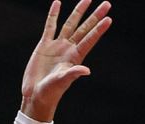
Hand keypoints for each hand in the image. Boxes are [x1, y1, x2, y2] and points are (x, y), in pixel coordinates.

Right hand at [21, 0, 111, 120]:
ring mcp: (57, 46)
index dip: (99, 30)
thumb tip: (87, 71)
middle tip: (106, 4)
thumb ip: (73, 74)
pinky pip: (50, 26)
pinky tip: (57, 3)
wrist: (35, 94)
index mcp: (75, 57)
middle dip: (95, 16)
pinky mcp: (44, 45)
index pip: (89, 39)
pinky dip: (53, 15)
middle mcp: (68, 49)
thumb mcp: (62, 82)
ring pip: (70, 24)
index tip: (109, 19)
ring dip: (78, 12)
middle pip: (84, 28)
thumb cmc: (51, 91)